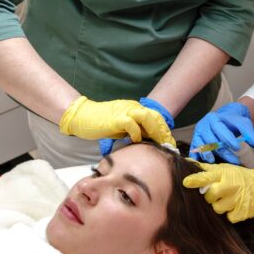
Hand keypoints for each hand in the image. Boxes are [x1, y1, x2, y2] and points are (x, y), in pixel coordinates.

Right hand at [60, 96, 175, 146]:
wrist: (83, 116)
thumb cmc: (101, 123)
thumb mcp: (122, 127)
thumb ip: (134, 130)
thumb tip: (147, 141)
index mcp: (135, 108)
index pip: (155, 117)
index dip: (164, 130)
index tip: (169, 142)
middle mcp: (132, 107)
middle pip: (155, 117)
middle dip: (163, 131)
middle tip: (168, 145)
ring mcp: (125, 111)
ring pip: (147, 118)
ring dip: (155, 131)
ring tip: (159, 143)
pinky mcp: (116, 118)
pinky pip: (131, 124)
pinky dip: (137, 133)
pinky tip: (137, 141)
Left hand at [183, 163, 253, 222]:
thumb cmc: (242, 178)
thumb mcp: (227, 169)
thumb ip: (208, 169)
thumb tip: (188, 162)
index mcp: (224, 174)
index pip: (207, 176)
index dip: (195, 180)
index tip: (185, 182)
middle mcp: (230, 186)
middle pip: (209, 196)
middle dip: (210, 196)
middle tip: (218, 193)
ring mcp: (236, 200)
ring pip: (217, 208)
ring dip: (220, 206)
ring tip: (229, 199)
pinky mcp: (242, 213)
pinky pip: (228, 217)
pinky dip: (230, 214)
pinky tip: (236, 207)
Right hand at [189, 102, 253, 163]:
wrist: (223, 118)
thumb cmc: (232, 122)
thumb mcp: (243, 124)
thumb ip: (251, 134)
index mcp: (215, 118)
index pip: (221, 130)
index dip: (228, 139)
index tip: (237, 147)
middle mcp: (204, 126)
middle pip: (211, 140)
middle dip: (223, 151)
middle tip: (234, 161)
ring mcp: (198, 134)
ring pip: (202, 147)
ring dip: (209, 156)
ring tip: (218, 164)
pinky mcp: (195, 142)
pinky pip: (194, 151)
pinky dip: (198, 158)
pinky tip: (205, 165)